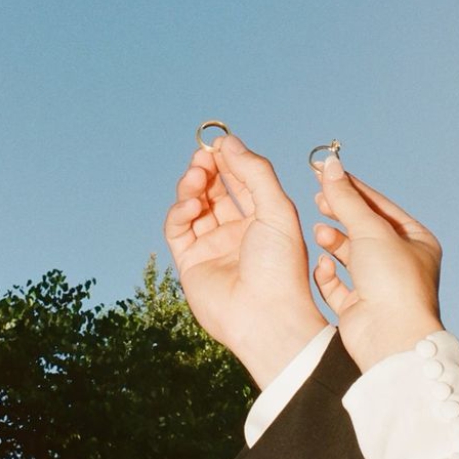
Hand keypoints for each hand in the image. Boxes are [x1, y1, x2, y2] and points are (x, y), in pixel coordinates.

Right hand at [164, 134, 326, 387]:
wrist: (265, 317)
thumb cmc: (280, 266)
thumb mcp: (276, 210)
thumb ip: (254, 172)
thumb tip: (228, 141)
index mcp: (264, 220)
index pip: (242, 181)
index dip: (230, 160)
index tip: (219, 142)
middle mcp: (238, 232)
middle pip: (216, 190)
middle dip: (208, 170)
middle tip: (203, 157)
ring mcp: (213, 246)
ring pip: (194, 205)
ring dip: (192, 187)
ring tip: (196, 176)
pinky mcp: (190, 262)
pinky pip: (178, 229)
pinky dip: (180, 211)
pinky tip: (191, 205)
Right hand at [313, 155, 442, 372]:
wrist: (390, 338)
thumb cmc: (392, 281)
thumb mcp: (369, 229)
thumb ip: (346, 198)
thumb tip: (330, 164)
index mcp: (417, 241)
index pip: (380, 206)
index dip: (352, 188)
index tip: (324, 173)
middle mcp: (400, 263)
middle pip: (363, 229)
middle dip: (340, 214)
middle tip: (317, 199)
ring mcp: (380, 287)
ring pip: (349, 255)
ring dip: (333, 241)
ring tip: (319, 232)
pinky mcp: (359, 308)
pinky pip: (338, 284)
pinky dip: (328, 273)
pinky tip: (322, 264)